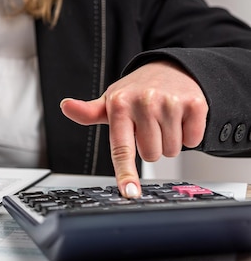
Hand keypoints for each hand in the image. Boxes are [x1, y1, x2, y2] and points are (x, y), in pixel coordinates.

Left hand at [60, 60, 207, 197]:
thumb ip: (87, 113)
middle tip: (148, 127)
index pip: (121, 148)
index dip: (126, 174)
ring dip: (168, 142)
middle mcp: (144, 102)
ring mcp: (170, 102)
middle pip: (151, 155)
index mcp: (120, 105)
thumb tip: (65, 105)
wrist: (169, 68)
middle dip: (150, 146)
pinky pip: (192, 140)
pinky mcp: (195, 103)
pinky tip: (180, 118)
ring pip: (171, 150)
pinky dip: (188, 135)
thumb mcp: (110, 102)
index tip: (130, 192)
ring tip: (163, 121)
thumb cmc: (135, 92)